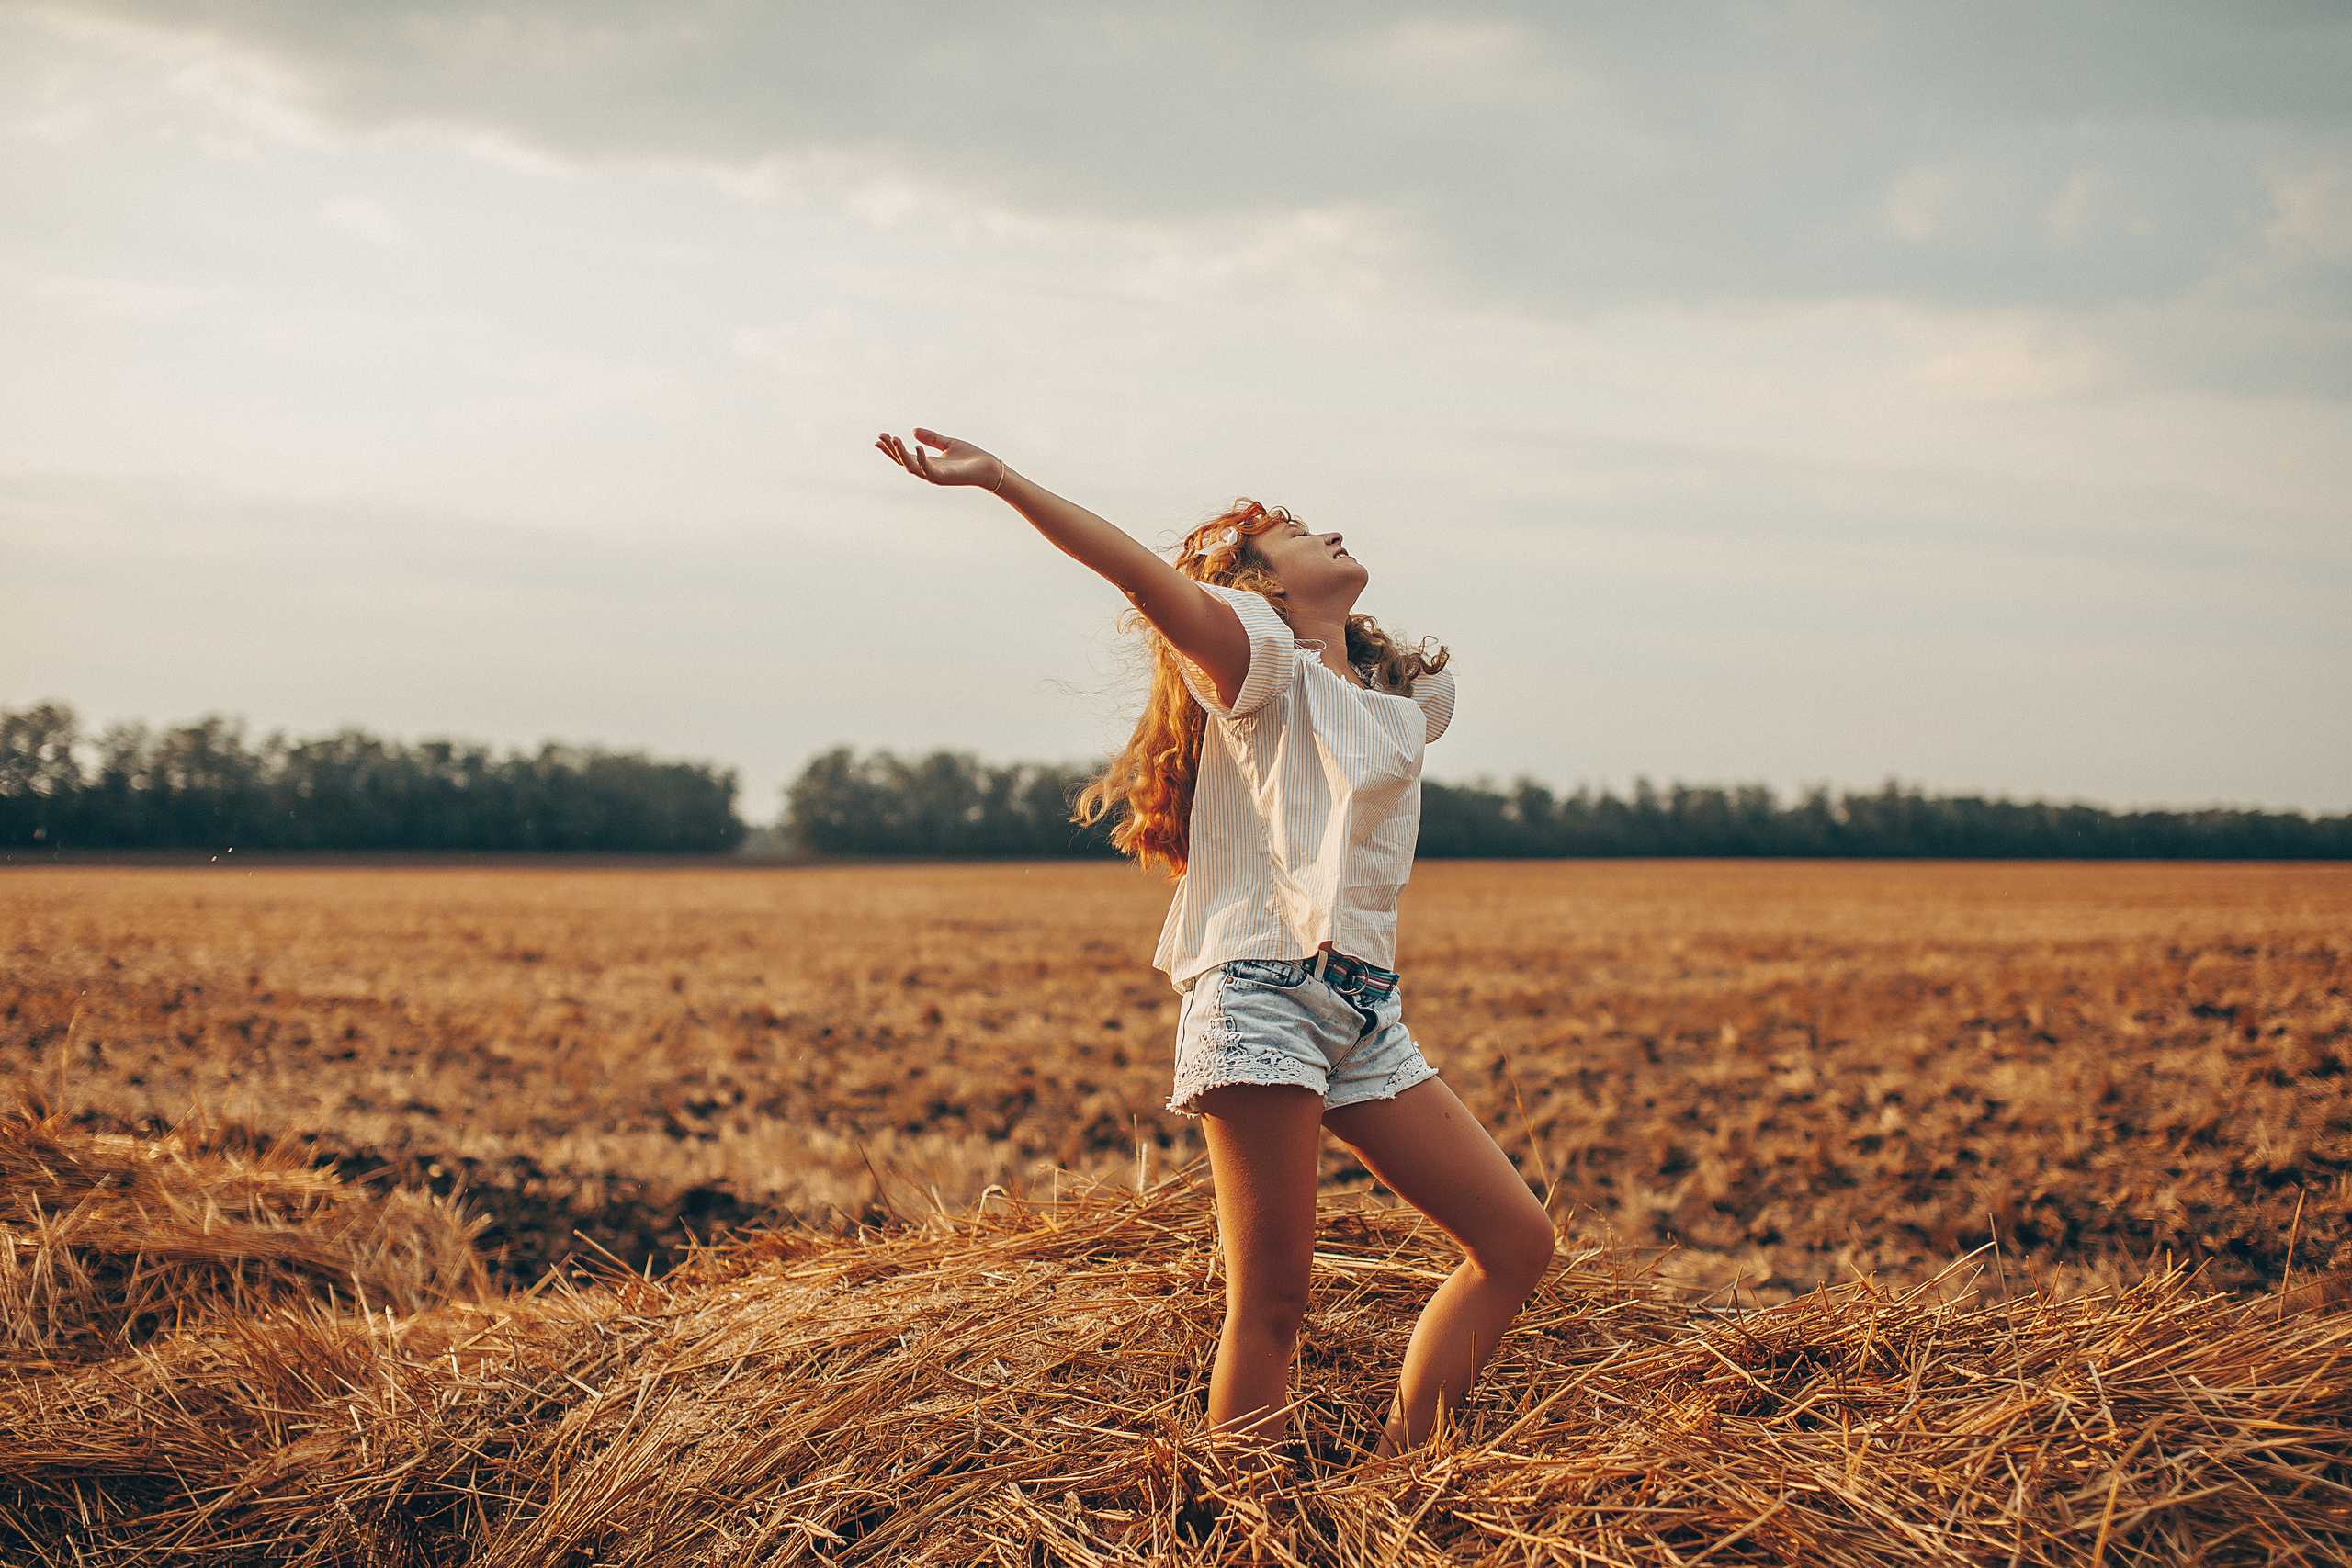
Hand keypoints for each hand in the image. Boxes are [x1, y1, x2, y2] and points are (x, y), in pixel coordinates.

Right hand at [874, 427, 1004, 490]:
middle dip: (892, 450)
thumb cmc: (971, 458)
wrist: (990, 468)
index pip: (905, 457)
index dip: (892, 449)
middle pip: (904, 462)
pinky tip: (916, 447)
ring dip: (901, 454)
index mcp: (929, 463)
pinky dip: (921, 459)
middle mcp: (929, 471)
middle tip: (881, 437)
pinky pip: (928, 469)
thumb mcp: (948, 443)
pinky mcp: (945, 477)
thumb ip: (931, 438)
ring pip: (912, 467)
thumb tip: (914, 430)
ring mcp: (936, 476)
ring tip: (894, 439)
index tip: (879, 438)